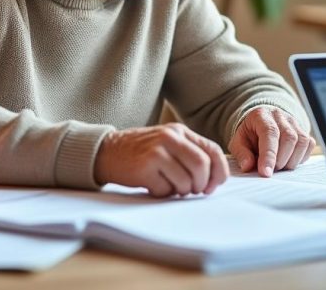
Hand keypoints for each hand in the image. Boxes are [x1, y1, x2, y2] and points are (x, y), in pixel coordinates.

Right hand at [94, 123, 227, 196]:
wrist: (107, 152)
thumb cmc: (141, 152)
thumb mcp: (167, 143)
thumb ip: (190, 153)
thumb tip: (213, 179)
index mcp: (179, 131)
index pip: (212, 150)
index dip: (219, 171)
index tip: (214, 185)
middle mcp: (169, 138)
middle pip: (202, 166)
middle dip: (202, 184)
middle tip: (193, 190)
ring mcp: (156, 152)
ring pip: (186, 181)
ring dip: (182, 191)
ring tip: (170, 187)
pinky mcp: (144, 168)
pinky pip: (166, 190)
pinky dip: (163, 193)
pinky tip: (154, 186)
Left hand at [229, 107, 314, 176]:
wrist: (261, 123)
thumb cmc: (250, 134)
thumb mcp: (239, 142)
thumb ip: (241, 154)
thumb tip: (248, 166)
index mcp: (261, 115)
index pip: (269, 133)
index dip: (269, 155)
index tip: (266, 173)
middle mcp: (280, 116)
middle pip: (289, 137)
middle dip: (280, 160)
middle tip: (271, 170)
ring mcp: (294, 122)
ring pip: (302, 142)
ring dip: (291, 161)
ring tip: (279, 166)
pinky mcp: (303, 131)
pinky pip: (309, 145)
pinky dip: (300, 157)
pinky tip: (289, 161)